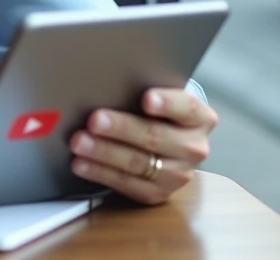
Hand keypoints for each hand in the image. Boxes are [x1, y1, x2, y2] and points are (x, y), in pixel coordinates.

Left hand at [68, 88, 216, 205]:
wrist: (168, 142)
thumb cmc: (157, 112)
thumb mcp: (159, 97)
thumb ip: (141, 91)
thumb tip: (106, 86)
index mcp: (199, 118)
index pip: (186, 107)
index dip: (166, 103)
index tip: (146, 99)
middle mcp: (193, 147)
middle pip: (154, 136)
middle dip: (121, 128)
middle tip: (94, 120)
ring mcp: (178, 174)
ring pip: (138, 162)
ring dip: (104, 152)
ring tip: (79, 142)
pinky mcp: (158, 193)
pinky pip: (126, 183)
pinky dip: (100, 172)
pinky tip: (81, 164)